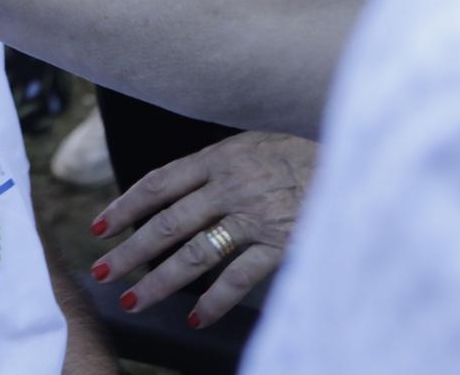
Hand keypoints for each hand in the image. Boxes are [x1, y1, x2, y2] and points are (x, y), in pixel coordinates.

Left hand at [89, 130, 314, 326]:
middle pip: (166, 222)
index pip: (157, 184)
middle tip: (101, 272)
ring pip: (194, 254)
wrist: (360, 156)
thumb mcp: (256, 141)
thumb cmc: (306, 147)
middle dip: (128, 250)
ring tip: (132, 300)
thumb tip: (183, 185)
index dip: (124, 206)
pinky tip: (195, 319)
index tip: (99, 228)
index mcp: (218, 159)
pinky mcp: (282, 245)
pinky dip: (215, 301)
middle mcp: (229, 187)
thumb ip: (220, 164)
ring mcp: (255, 217)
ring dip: (159, 280)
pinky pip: (239, 278)